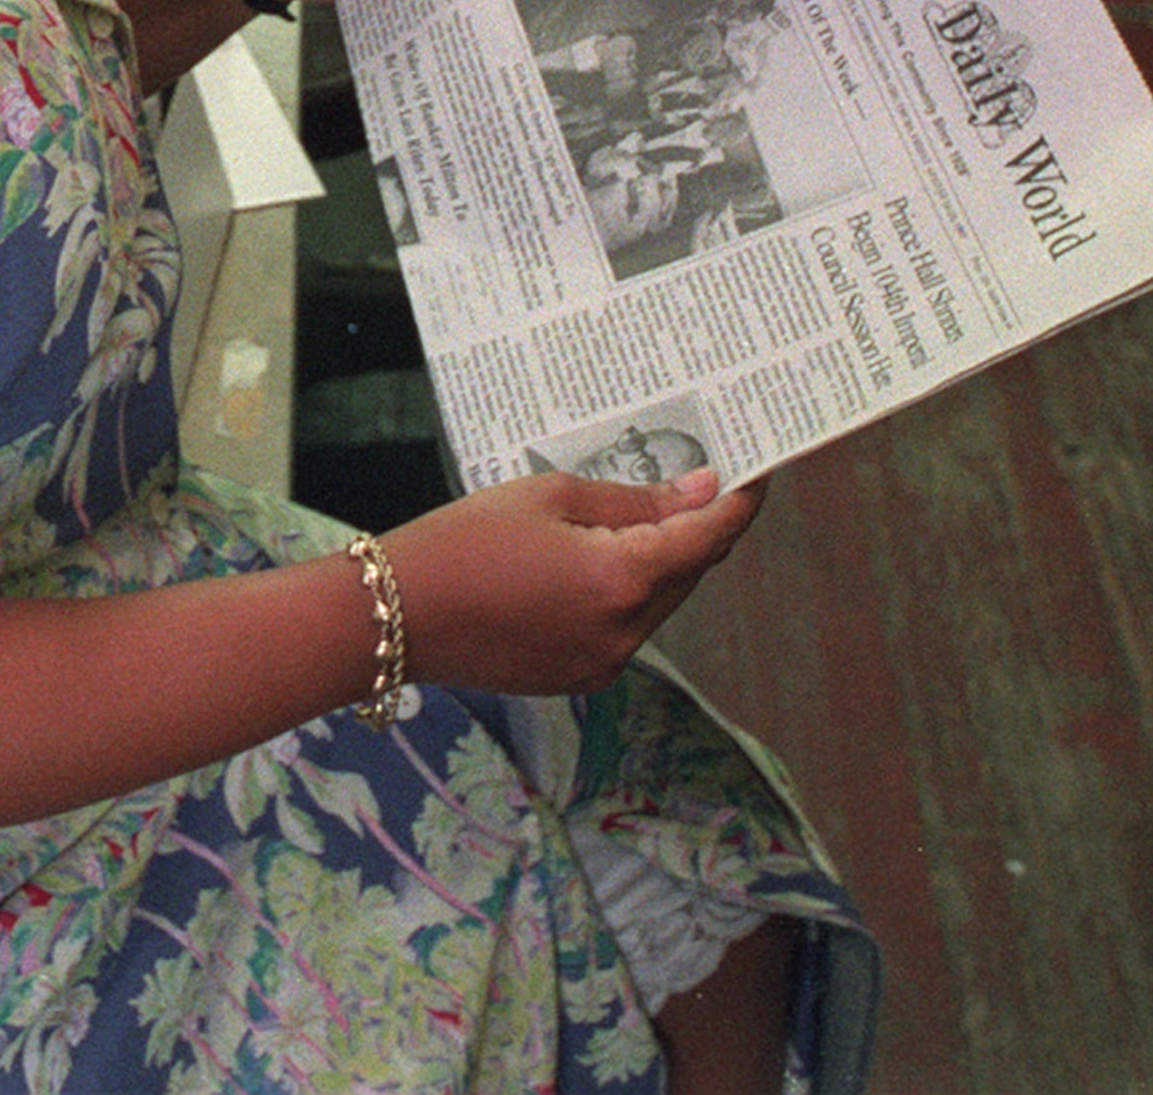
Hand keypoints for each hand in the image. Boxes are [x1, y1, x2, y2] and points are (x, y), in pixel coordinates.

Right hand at [381, 469, 763, 697]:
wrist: (395, 617)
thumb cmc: (463, 542)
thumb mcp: (549, 497)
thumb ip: (632, 500)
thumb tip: (698, 494)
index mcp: (621, 581)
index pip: (707, 539)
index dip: (739, 505)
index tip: (757, 475)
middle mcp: (624, 633)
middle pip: (688, 574)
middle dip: (696, 529)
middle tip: (696, 480)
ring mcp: (603, 663)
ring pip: (658, 603)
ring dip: (660, 562)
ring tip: (637, 513)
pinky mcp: (580, 677)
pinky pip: (625, 628)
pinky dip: (626, 592)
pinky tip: (597, 559)